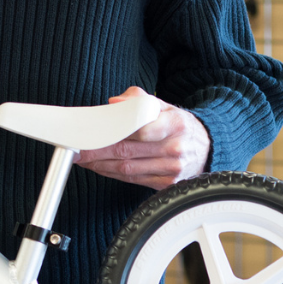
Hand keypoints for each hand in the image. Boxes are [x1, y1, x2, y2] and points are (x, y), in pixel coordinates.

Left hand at [75, 86, 209, 189]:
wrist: (205, 147)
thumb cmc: (178, 124)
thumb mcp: (163, 105)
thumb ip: (138, 99)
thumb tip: (114, 102)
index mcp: (175, 124)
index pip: (141, 129)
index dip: (113, 131)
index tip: (92, 131)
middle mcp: (174, 148)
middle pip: (127, 151)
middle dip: (97, 150)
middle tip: (77, 148)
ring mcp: (171, 168)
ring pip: (127, 168)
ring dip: (100, 165)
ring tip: (82, 158)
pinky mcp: (167, 183)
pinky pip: (133, 179)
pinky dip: (112, 174)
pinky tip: (99, 167)